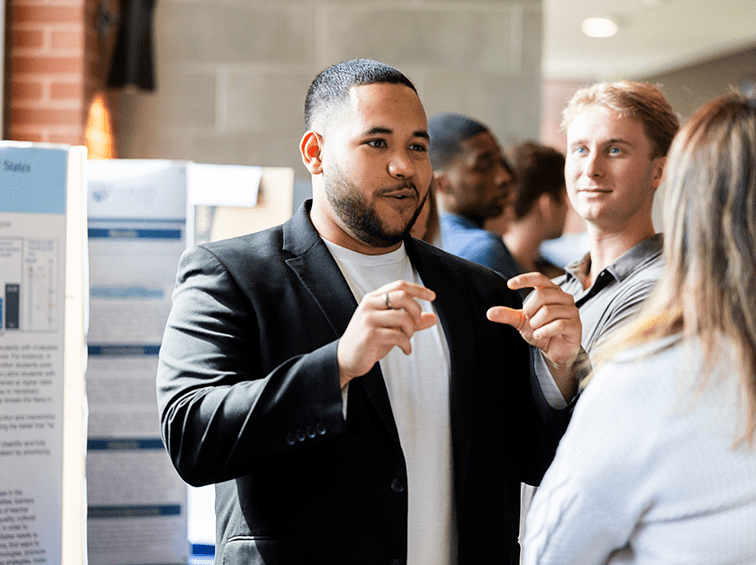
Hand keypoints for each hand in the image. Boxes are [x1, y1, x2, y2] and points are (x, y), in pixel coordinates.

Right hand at [337, 281, 436, 387]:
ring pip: (402, 316)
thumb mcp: (390, 327)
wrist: (345, 358)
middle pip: (403, 296)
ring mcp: (368, 320)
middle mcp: (370, 305)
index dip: (418, 289)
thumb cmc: (368, 340)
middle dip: (416, 310)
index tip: (431, 295)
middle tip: (417, 322)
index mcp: (373, 299)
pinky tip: (405, 349)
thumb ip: (410, 321)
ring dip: (411, 329)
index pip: (399, 286)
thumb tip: (432, 317)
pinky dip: (407, 344)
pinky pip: (397, 336)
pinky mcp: (370, 335)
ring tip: (407, 338)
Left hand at [486, 272, 580, 396]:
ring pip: (549, 311)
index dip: (525, 279)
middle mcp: (564, 297)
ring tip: (537, 329)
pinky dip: (544, 331)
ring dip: (537, 323)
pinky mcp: (576, 325)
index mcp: (551, 291)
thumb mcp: (521, 322)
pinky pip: (558, 324)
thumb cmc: (541, 330)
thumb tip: (489, 313)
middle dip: (530, 310)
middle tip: (529, 320)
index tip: (509, 285)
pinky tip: (540, 335)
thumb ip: (508, 315)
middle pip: (542, 295)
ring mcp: (572, 310)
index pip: (539, 278)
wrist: (555, 351)